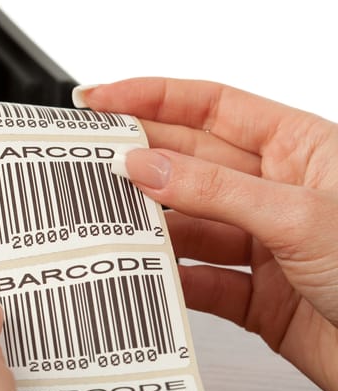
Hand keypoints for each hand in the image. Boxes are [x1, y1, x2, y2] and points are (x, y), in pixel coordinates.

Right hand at [74, 77, 337, 390]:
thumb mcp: (300, 214)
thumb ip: (215, 189)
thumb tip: (147, 165)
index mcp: (298, 148)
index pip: (211, 105)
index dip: (153, 96)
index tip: (103, 97)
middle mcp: (276, 191)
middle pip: (190, 160)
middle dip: (139, 156)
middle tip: (90, 157)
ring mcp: (264, 243)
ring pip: (190, 222)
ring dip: (150, 223)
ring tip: (108, 217)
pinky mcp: (257, 294)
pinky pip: (200, 278)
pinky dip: (171, 278)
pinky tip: (149, 271)